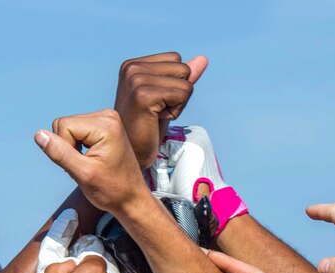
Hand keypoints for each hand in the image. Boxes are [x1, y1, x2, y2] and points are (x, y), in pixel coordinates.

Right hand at [35, 110, 151, 215]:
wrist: (131, 198)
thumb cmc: (111, 190)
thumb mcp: (83, 174)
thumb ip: (60, 153)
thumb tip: (39, 135)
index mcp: (105, 124)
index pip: (62, 125)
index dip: (64, 148)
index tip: (82, 164)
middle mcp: (107, 115)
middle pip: (64, 124)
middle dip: (68, 147)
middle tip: (85, 165)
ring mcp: (107, 119)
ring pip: (68, 127)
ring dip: (72, 147)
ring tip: (89, 163)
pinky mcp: (104, 124)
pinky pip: (77, 130)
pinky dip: (78, 145)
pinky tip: (92, 158)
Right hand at [113, 52, 207, 168]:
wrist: (132, 152)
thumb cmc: (148, 126)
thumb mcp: (167, 96)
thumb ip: (182, 76)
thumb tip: (203, 59)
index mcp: (132, 64)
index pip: (176, 59)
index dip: (174, 83)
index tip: (155, 101)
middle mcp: (131, 68)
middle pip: (183, 68)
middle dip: (178, 92)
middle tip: (157, 110)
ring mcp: (136, 80)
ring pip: (185, 83)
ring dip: (178, 103)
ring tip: (156, 115)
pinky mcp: (144, 95)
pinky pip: (183, 95)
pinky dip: (176, 112)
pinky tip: (157, 120)